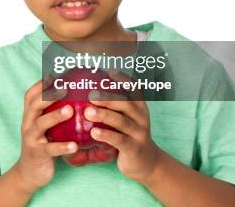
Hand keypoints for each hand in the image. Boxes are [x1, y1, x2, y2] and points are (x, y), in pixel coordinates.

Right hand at [13, 78, 76, 193]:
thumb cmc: (43, 143)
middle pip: (34, 104)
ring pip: (41, 124)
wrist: (29, 171)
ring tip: (70, 111)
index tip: (57, 74)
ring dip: (55, 116)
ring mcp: (31, 138)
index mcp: (29, 114)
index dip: (41, 83)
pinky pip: (50, 149)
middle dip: (48, 94)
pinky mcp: (38, 153)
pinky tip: (75, 145)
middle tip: (65, 87)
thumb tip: (75, 94)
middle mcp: (27, 123)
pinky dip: (62, 146)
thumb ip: (52, 111)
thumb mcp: (44, 125)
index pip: (30, 94)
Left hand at [83, 69, 162, 183]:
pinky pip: (119, 140)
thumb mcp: (125, 119)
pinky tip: (93, 133)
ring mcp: (139, 133)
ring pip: (121, 122)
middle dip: (108, 98)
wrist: (146, 162)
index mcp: (139, 108)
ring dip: (104, 115)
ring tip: (88, 112)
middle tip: (90, 95)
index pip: (134, 90)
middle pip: (125, 104)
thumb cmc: (128, 136)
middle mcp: (141, 118)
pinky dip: (106, 135)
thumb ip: (113, 107)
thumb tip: (88, 90)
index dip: (123, 80)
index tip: (109, 71)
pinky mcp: (134, 148)